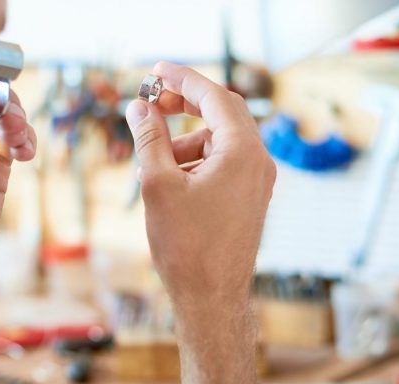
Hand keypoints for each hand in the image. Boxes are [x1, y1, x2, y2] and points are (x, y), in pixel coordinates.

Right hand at [126, 62, 275, 308]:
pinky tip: (167, 183)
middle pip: (221, 114)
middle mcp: (258, 162)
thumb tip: (140, 107)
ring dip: (184, 142)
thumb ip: (149, 138)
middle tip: (151, 104)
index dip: (182, 79)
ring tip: (151, 164)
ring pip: (218, 142)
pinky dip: (195, 164)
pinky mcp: (249, 199)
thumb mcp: (158, 184)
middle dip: (184, 106)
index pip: (214, 96)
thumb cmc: (187, 246)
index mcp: (243, 152)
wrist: (212, 299)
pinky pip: (222, 165)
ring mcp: (257, 182)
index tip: (156, 70)